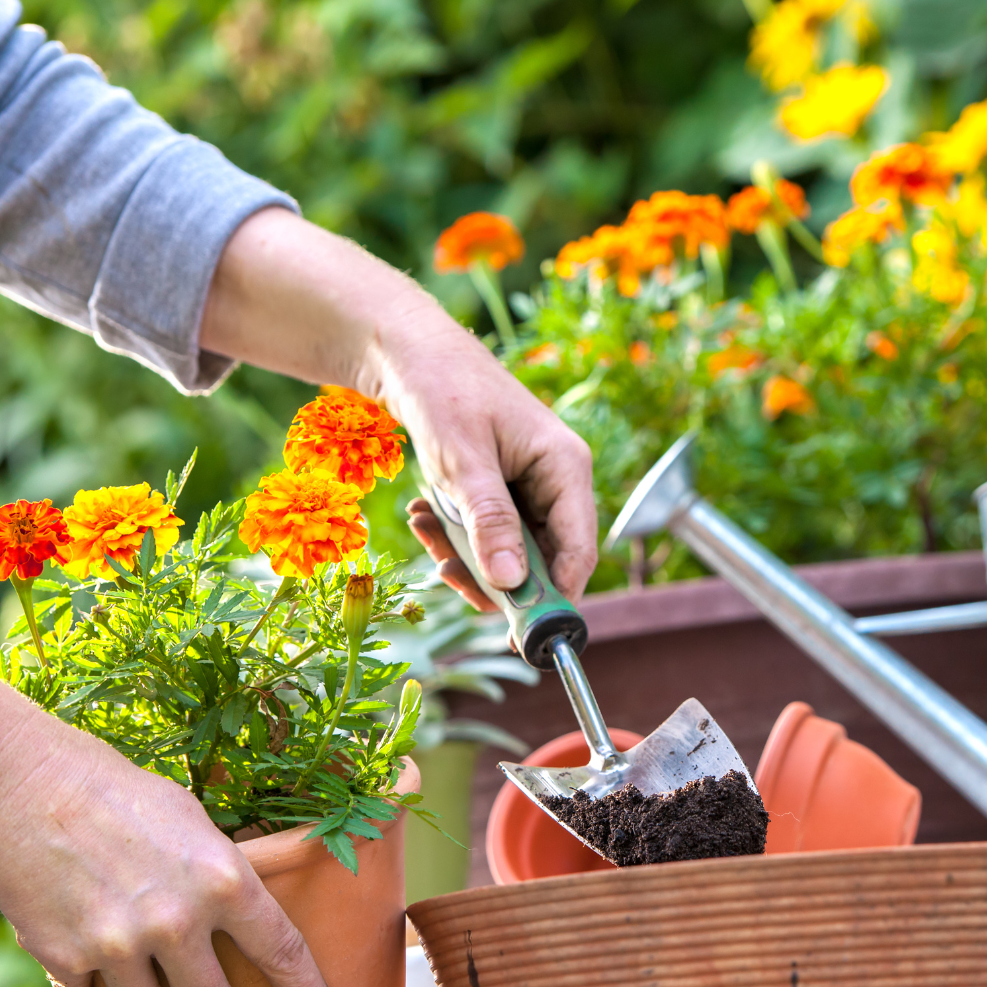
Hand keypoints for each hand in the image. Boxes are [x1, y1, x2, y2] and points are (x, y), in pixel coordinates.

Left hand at [373, 313, 595, 608]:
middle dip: (492, 573)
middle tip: (445, 573)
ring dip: (464, 553)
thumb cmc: (443, 392)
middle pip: (543, 559)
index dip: (554, 597)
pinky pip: (488, 533)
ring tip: (423, 524)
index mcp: (566, 467)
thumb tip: (513, 583)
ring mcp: (531, 486)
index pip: (578, 550)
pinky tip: (423, 512)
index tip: (518, 634)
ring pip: (510, 551)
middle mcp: (557, 480)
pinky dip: (455, 534)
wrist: (409, 351)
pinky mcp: (504, 490)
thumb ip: (490, 522)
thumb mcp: (462, 462)